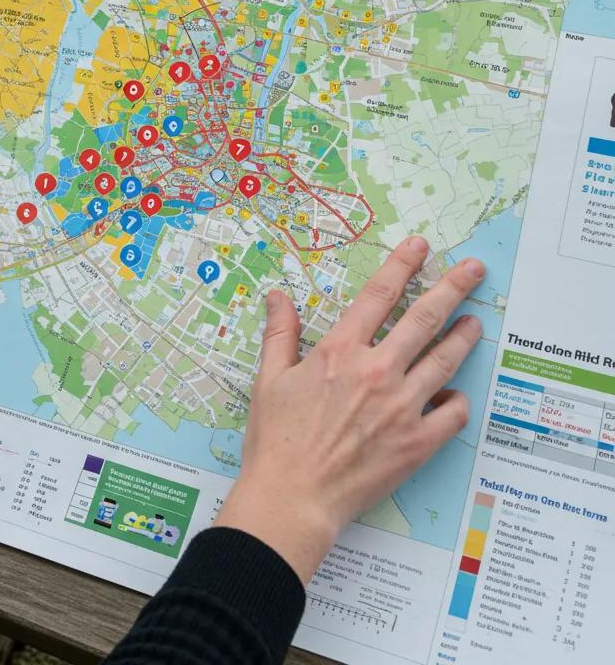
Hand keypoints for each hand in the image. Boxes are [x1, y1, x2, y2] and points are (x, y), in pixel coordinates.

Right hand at [214, 237, 483, 583]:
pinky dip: (457, 399)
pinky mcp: (417, 442)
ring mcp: (402, 407)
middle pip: (424, 319)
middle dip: (452, 287)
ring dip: (464, 337)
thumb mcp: (268, 378)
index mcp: (339, 352)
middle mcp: (376, 371)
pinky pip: (452, 413)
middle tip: (473, 270)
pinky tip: (454, 392)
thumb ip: (280, 333)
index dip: (401, 265)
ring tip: (476, 322)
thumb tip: (278, 296)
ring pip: (445, 361)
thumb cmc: (276, 439)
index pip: (378, 296)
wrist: (293, 497)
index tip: (419, 247)